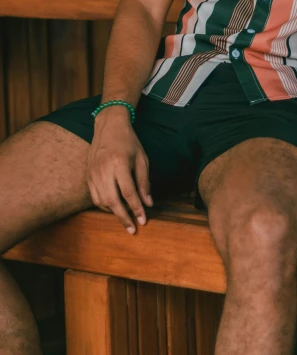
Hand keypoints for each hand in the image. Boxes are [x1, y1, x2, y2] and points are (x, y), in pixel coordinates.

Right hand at [87, 108, 152, 233]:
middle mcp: (104, 170)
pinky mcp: (88, 176)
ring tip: (125, 219)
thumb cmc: (128, 141)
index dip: (136, 209)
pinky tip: (114, 208)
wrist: (108, 126)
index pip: (128, 193)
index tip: (143, 221)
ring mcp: (93, 173)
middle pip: (113, 201)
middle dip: (123, 218)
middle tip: (133, 229)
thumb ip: (144, 182)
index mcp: (119, 164)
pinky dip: (104, 206)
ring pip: (102, 202)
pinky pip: (94, 197)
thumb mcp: (142, 158)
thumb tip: (148, 203)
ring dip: (114, 213)